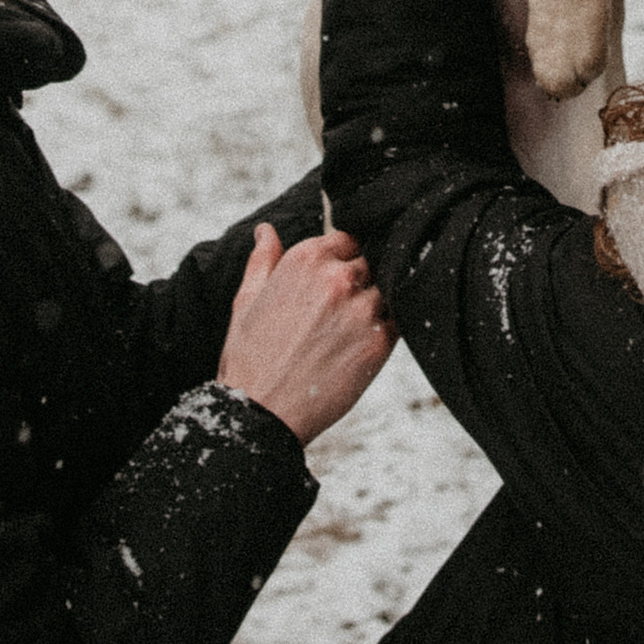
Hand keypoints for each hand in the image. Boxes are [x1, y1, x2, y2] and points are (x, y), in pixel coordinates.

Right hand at [217, 225, 391, 447]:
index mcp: (306, 259)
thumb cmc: (249, 358)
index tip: (335, 281)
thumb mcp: (246, 300)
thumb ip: (263, 259)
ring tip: (349, 332)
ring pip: (388, 290)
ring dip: (375, 306)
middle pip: (370, 263)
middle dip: (360, 282)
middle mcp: (338, 277)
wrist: (261, 413)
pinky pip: (397, 322)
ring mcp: (362, 309)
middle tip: (340, 312)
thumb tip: (266, 230)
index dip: (344, 259)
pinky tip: (361, 347)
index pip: (348, 239)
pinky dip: (385, 330)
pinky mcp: (379, 342)